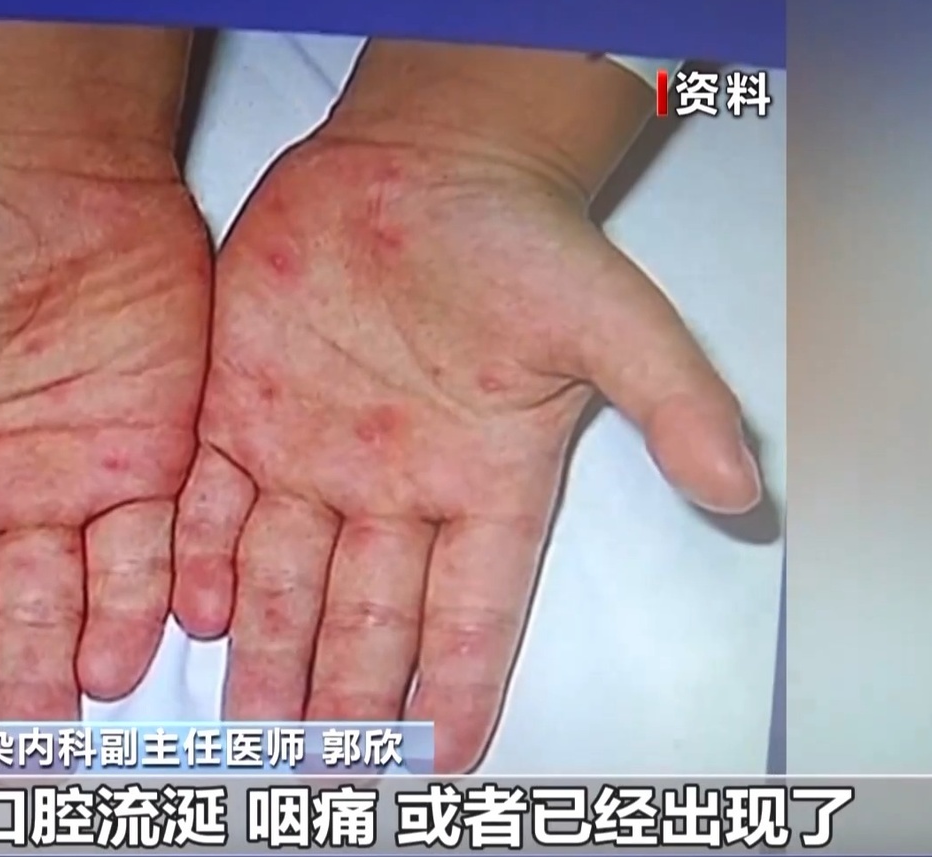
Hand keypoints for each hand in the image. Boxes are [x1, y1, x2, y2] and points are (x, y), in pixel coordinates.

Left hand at [171, 134, 759, 770]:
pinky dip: (199, 555)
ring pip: (281, 576)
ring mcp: (311, 451)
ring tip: (255, 729)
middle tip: (328, 773)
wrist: (420, 159)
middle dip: (348, 699)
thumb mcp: (611, 316)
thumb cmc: (518, 234)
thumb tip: (737, 486)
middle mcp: (392, 486)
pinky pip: (212, 499)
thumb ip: (674, 402)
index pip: (471, 613)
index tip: (444, 760)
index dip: (460, 689)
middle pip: (366, 617)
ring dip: (268, 653)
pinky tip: (194, 612)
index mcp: (482, 481)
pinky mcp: (242, 408)